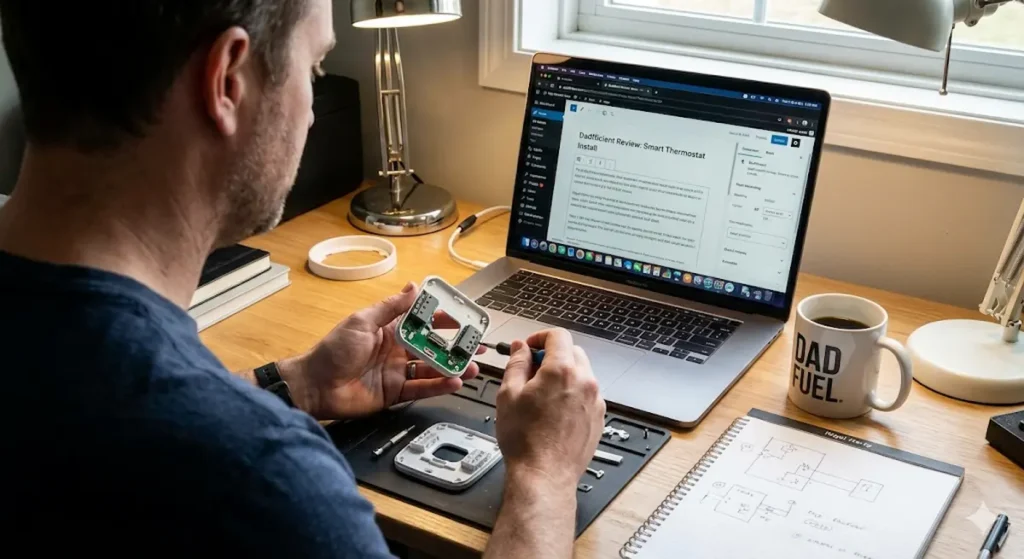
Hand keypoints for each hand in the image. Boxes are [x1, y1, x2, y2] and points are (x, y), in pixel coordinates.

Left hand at [279, 283, 479, 419]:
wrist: (315, 386)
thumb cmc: (333, 350)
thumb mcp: (362, 321)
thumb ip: (390, 307)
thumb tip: (412, 287)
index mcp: (389, 330)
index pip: (422, 321)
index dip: (443, 318)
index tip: (463, 317)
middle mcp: (397, 350)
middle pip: (433, 346)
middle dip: (456, 345)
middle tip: (477, 344)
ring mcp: (397, 372)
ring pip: (432, 369)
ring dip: (453, 367)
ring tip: (473, 366)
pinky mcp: (395, 393)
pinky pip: (422, 388)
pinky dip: (439, 386)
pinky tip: (454, 382)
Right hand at [494, 328, 605, 487]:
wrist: (544, 475)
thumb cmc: (525, 440)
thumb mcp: (508, 394)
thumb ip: (516, 363)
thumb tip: (521, 348)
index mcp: (562, 371)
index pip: (558, 336)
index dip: (540, 337)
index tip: (530, 347)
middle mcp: (584, 382)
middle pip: (572, 352)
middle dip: (552, 355)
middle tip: (532, 371)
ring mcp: (595, 400)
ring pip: (582, 373)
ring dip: (564, 375)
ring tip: (542, 396)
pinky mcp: (599, 417)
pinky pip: (587, 394)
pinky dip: (573, 394)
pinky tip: (554, 412)